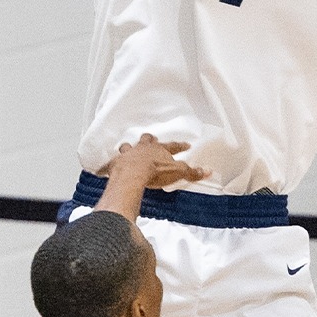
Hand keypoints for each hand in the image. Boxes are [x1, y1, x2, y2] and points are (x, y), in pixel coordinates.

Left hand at [95, 133, 210, 187]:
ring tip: (129, 150)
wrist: (132, 176)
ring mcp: (129, 154)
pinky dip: (112, 164)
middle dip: (151, 141)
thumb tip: (207, 171)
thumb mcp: (178, 173)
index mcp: (159, 149)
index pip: (173, 145)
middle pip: (148, 140)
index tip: (185, 145)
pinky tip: (109, 166)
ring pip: (129, 147)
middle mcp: (143, 148)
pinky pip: (113, 162)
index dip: (180, 145)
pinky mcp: (117, 164)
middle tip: (152, 141)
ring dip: (130, 148)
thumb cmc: (154, 172)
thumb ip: (193, 172)